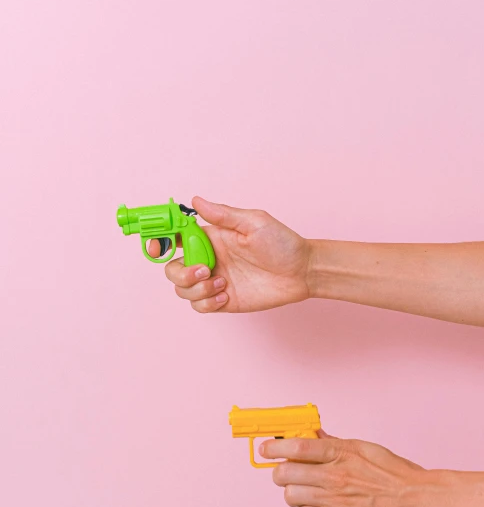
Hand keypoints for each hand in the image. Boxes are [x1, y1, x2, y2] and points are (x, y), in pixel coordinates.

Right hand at [154, 196, 311, 312]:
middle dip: (181, 272)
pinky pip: (199, 305)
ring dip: (197, 289)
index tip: (157, 246)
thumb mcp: (254, 222)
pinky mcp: (222, 300)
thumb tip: (196, 201)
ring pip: (182, 289)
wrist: (302, 272)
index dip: (159, 240)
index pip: (175, 236)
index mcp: (211, 237)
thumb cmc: (282, 243)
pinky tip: (226, 295)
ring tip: (223, 284)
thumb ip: (224, 215)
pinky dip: (207, 302)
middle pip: (172, 268)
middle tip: (205, 270)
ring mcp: (214, 280)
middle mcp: (208, 258)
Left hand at [261, 431, 442, 506]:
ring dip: (293, 492)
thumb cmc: (394, 473)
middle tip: (285, 472)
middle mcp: (333, 477)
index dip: (273, 447)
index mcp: (340, 453)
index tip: (264, 449)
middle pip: (285, 474)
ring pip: (291, 496)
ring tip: (304, 490)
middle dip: (280, 472)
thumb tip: (312, 434)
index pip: (295, 447)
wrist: (416, 502)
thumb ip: (334, 443)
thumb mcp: (363, 448)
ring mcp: (334, 501)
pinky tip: (317, 506)